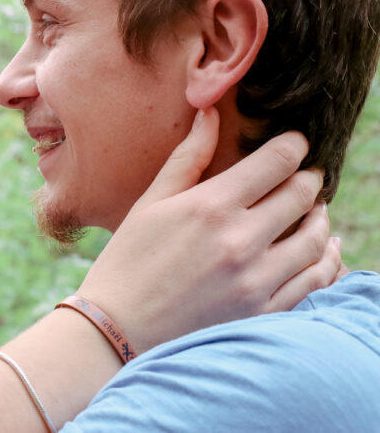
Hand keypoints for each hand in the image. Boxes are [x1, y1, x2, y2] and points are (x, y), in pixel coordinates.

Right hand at [76, 107, 340, 354]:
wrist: (117, 328)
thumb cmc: (127, 259)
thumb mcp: (151, 203)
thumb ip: (187, 158)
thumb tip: (209, 115)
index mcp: (211, 205)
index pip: (276, 162)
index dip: (293, 145)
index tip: (295, 143)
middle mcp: (240, 239)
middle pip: (301, 195)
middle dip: (308, 180)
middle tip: (306, 177)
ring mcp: (256, 278)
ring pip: (316, 239)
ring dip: (321, 219)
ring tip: (314, 212)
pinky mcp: (263, 311)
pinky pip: (315, 281)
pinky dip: (327, 261)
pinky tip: (324, 251)